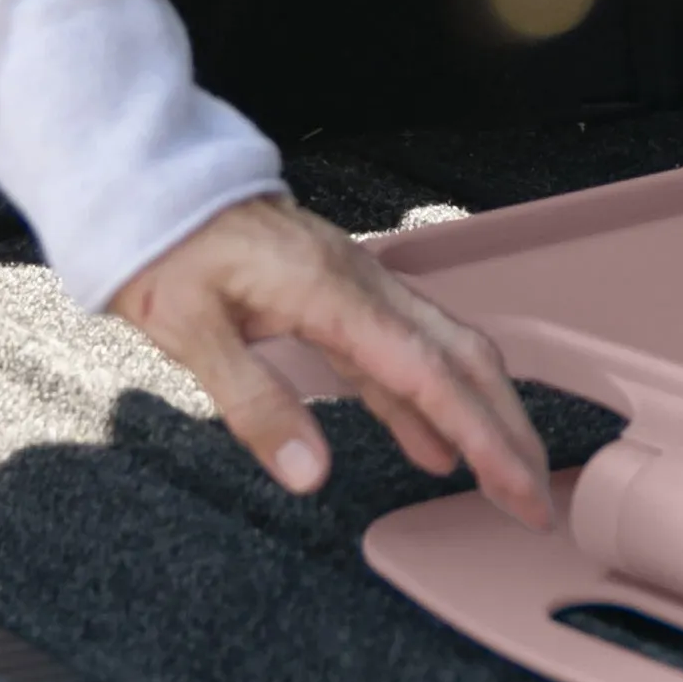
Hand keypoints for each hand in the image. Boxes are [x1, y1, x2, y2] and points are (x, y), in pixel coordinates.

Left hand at [112, 193, 554, 526]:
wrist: (148, 182)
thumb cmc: (163, 246)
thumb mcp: (189, 331)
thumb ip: (253, 403)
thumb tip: (310, 474)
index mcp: (331, 292)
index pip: (429, 375)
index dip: (482, 437)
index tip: (517, 489)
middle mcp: (359, 281)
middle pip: (462, 357)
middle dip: (508, 430)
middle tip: (534, 499)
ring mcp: (354, 284)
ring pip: (442, 350)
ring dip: (479, 415)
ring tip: (502, 479)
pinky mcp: (338, 293)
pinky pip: (399, 350)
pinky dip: (427, 400)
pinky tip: (431, 444)